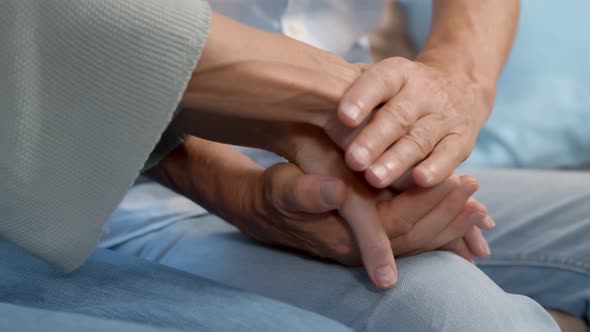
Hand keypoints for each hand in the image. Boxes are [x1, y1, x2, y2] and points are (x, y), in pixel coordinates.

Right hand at [150, 135, 492, 288]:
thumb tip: (335, 188)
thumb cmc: (275, 194)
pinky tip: (452, 221)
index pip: (401, 223)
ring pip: (416, 239)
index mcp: (346, 237)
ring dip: (447, 226)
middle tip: (481, 202)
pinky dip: (433, 228)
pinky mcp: (367, 234)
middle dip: (449, 218)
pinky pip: (407, 236)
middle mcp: (360, 248)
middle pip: (416, 236)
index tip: (461, 183)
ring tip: (478, 212)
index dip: (431, 203)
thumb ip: (310, 191)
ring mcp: (365, 245)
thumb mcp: (286, 188)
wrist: (263, 207)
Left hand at [328, 57, 493, 187]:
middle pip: (398, 115)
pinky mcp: (462, 140)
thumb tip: (311, 104)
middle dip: (374, 139)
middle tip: (353, 160)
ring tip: (374, 177)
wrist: (462, 86)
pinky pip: (449, 155)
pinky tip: (420, 181)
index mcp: (397, 73)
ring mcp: (445, 116)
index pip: (379, 81)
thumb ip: (353, 92)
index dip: (361, 98)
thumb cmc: (401, 93)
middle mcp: (424, 91)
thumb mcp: (382, 82)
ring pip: (420, 139)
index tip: (343, 116)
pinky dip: (436, 169)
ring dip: (397, 160)